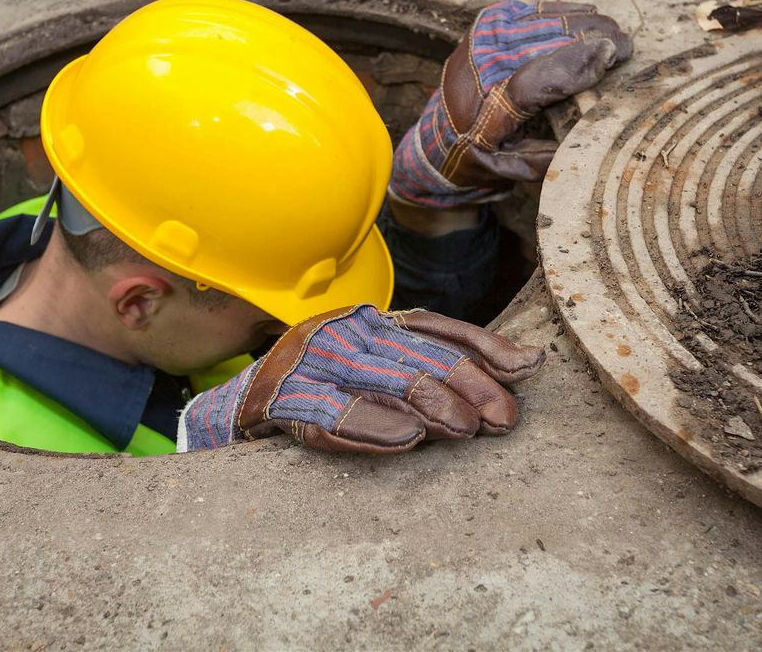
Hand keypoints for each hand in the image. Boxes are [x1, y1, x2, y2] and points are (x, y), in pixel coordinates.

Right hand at [177, 305, 545, 453]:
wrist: (234, 409)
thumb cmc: (322, 393)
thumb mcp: (378, 372)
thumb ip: (438, 368)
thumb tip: (528, 364)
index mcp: (365, 321)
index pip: (434, 327)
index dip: (483, 348)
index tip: (527, 371)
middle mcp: (339, 332)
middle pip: (414, 354)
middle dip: (466, 385)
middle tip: (502, 419)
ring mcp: (306, 363)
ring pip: (378, 378)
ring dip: (428, 405)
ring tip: (465, 429)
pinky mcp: (280, 399)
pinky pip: (331, 414)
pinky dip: (371, 428)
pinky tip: (407, 440)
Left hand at [389, 0, 631, 208]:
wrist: (437, 135)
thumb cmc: (479, 157)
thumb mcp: (509, 169)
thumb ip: (545, 157)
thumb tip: (591, 133)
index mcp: (484, 113)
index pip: (533, 82)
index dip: (576, 64)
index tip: (612, 53)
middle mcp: (479, 68)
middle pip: (548, 41)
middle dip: (594, 38)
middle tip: (626, 48)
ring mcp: (482, 38)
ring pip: (547, 20)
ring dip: (586, 24)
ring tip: (613, 37)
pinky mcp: (489, 21)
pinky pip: (538, 10)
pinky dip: (567, 13)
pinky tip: (588, 19)